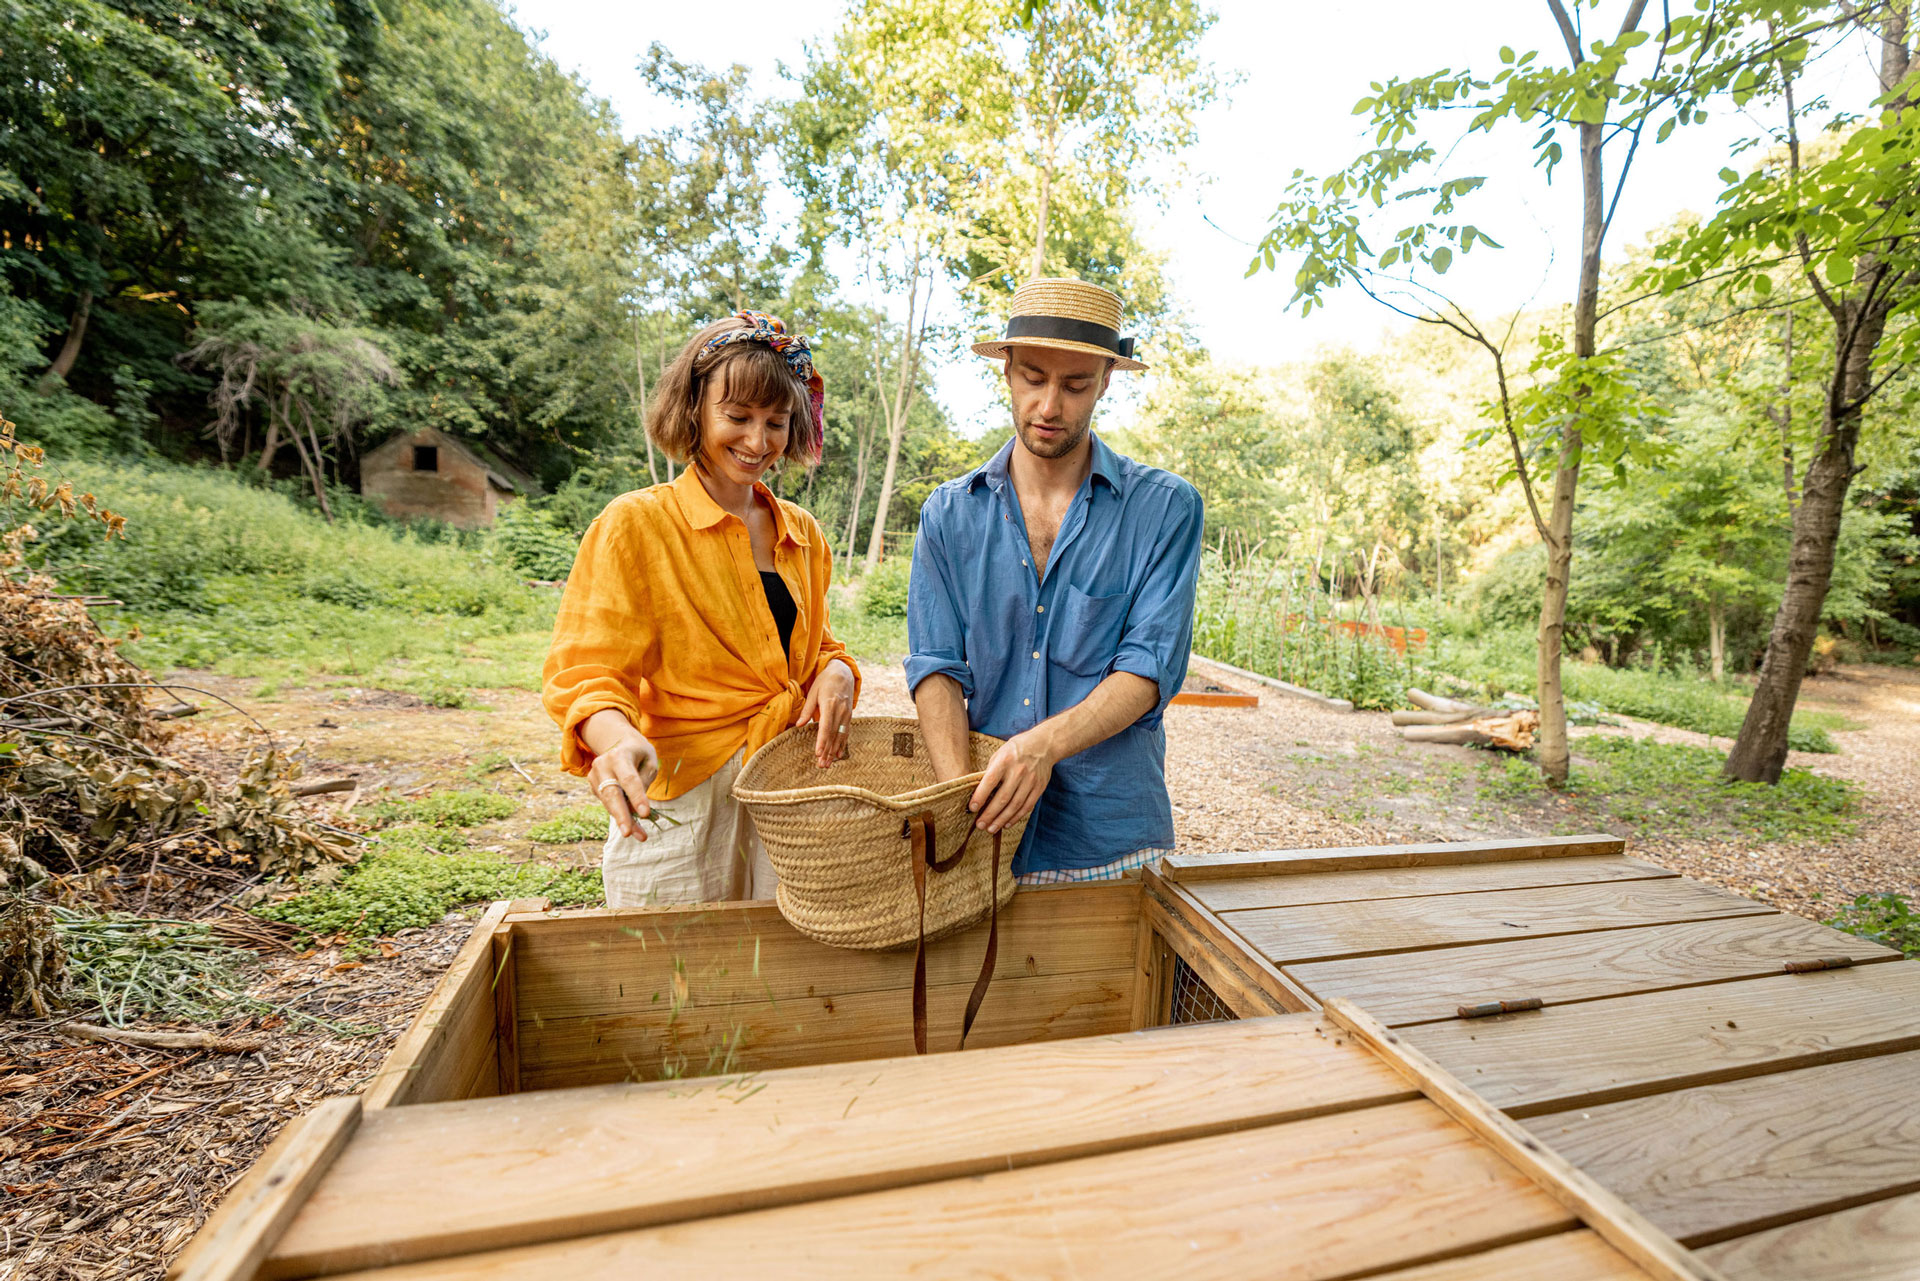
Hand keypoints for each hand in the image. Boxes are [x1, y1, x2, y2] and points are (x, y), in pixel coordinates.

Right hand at [584, 715, 659, 839]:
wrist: (618, 744)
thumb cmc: (639, 753)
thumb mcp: (649, 761)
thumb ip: (644, 781)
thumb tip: (636, 808)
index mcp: (620, 755)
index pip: (629, 779)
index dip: (637, 797)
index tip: (645, 814)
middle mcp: (603, 765)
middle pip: (612, 794)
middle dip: (621, 815)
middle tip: (628, 833)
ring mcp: (595, 776)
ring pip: (609, 803)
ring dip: (624, 821)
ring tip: (640, 836)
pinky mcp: (593, 786)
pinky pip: (608, 804)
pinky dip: (620, 816)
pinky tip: (632, 826)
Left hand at [797, 659, 855, 768]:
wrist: (843, 673)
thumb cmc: (825, 681)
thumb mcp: (813, 692)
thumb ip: (807, 709)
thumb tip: (799, 725)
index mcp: (830, 704)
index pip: (826, 726)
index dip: (822, 741)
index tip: (818, 753)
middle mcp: (840, 711)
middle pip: (833, 734)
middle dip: (827, 751)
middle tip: (821, 765)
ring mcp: (847, 714)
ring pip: (840, 736)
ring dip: (833, 751)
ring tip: (827, 764)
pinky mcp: (849, 716)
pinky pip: (846, 733)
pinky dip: (842, 744)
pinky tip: (838, 755)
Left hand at [969, 729, 1055, 834]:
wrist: (1044, 744)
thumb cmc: (1016, 749)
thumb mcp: (1000, 754)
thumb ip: (991, 771)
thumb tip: (979, 792)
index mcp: (1005, 761)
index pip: (990, 782)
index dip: (980, 797)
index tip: (972, 809)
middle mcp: (1018, 772)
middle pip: (1002, 798)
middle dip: (990, 814)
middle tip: (980, 825)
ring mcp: (1030, 781)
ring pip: (1015, 805)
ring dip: (1002, 820)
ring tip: (991, 829)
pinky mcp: (1039, 788)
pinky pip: (1027, 806)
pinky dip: (1016, 817)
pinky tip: (1007, 824)